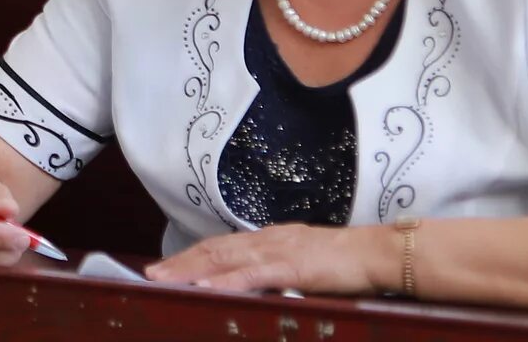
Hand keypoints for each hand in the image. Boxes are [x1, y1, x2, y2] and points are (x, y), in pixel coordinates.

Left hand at [147, 222, 383, 296]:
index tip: (167, 266)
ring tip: (164, 279)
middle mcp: (267, 240)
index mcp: (270, 240)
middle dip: (180, 262)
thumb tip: (261, 284)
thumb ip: (282, 270)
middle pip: (214, 250)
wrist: (377, 252)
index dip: (192, 256)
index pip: (222, 246)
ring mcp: (277, 252)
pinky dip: (225, 281)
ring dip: (191, 270)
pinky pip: (251, 275)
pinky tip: (206, 288)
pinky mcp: (291, 268)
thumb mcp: (307, 263)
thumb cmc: (348, 262)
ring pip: (224, 259)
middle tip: (150, 274)